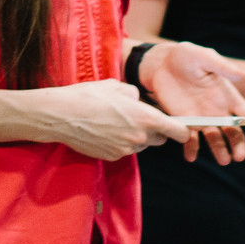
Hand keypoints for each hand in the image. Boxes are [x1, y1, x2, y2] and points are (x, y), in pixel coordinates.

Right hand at [39, 79, 194, 161]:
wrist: (61, 116)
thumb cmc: (88, 96)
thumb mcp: (116, 86)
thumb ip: (135, 94)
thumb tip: (139, 100)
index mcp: (145, 117)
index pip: (178, 131)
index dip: (183, 130)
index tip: (183, 128)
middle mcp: (139, 137)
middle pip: (160, 140)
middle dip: (156, 131)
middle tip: (140, 118)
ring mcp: (126, 150)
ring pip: (142, 146)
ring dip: (137, 137)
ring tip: (117, 122)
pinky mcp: (113, 157)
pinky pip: (125, 150)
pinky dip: (121, 143)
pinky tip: (106, 130)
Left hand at [138, 41, 244, 164]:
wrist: (160, 63)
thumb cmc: (186, 56)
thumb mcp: (205, 57)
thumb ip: (223, 68)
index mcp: (227, 95)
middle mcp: (217, 110)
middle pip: (233, 132)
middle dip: (238, 144)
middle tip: (239, 156)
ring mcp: (201, 118)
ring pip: (215, 139)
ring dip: (220, 150)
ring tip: (223, 160)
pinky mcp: (184, 122)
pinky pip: (190, 139)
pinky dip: (191, 148)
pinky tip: (190, 156)